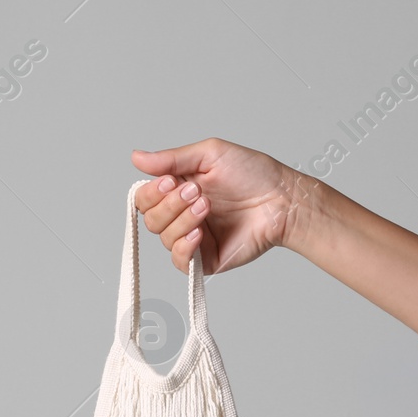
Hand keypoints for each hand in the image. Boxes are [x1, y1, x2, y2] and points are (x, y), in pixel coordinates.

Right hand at [130, 138, 308, 274]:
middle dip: (171, 205)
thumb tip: (136, 157)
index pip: (144, 198)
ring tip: (208, 206)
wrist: (281, 200)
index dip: (151, 193)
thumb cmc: (253, 174)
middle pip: (150, 219)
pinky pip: (179, 261)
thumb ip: (171, 158)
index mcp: (177, 190)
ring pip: (164, 238)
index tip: (171, 181)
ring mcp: (192, 239)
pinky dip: (184, 247)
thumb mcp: (209, 155)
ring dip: (183, 220)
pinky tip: (198, 234)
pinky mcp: (205, 259)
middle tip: (198, 192)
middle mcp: (181, 215)